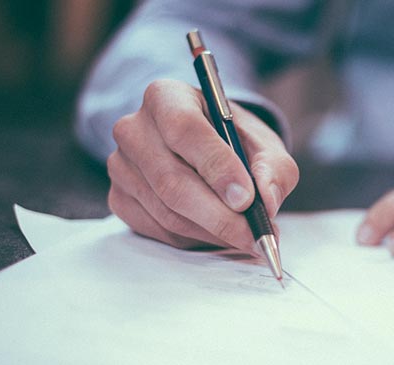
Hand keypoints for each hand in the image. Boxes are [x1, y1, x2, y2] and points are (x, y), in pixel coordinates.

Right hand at [107, 79, 297, 250]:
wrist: (205, 150)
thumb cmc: (233, 141)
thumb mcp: (264, 144)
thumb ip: (274, 168)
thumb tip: (267, 201)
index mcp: (166, 97)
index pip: (185, 130)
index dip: (217, 167)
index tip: (246, 199)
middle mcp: (134, 128)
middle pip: (172, 181)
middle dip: (220, 216)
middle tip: (255, 234)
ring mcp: (121, 166)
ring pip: (167, 212)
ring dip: (212, 232)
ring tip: (246, 237)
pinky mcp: (119, 198)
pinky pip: (158, 230)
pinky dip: (195, 239)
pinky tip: (218, 233)